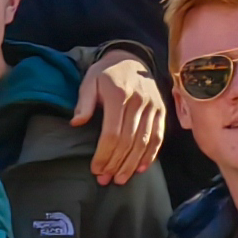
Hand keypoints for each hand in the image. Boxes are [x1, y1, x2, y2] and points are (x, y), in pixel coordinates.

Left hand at [80, 53, 166, 184]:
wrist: (131, 58)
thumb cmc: (106, 73)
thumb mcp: (89, 81)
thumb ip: (83, 102)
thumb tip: (76, 123)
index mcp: (119, 95)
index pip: (112, 133)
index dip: (104, 154)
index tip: (95, 169)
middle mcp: (139, 101)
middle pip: (128, 141)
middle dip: (116, 164)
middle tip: (105, 179)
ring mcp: (152, 107)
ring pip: (144, 142)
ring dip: (132, 164)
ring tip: (120, 179)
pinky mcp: (161, 111)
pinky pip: (158, 137)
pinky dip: (150, 155)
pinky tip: (141, 168)